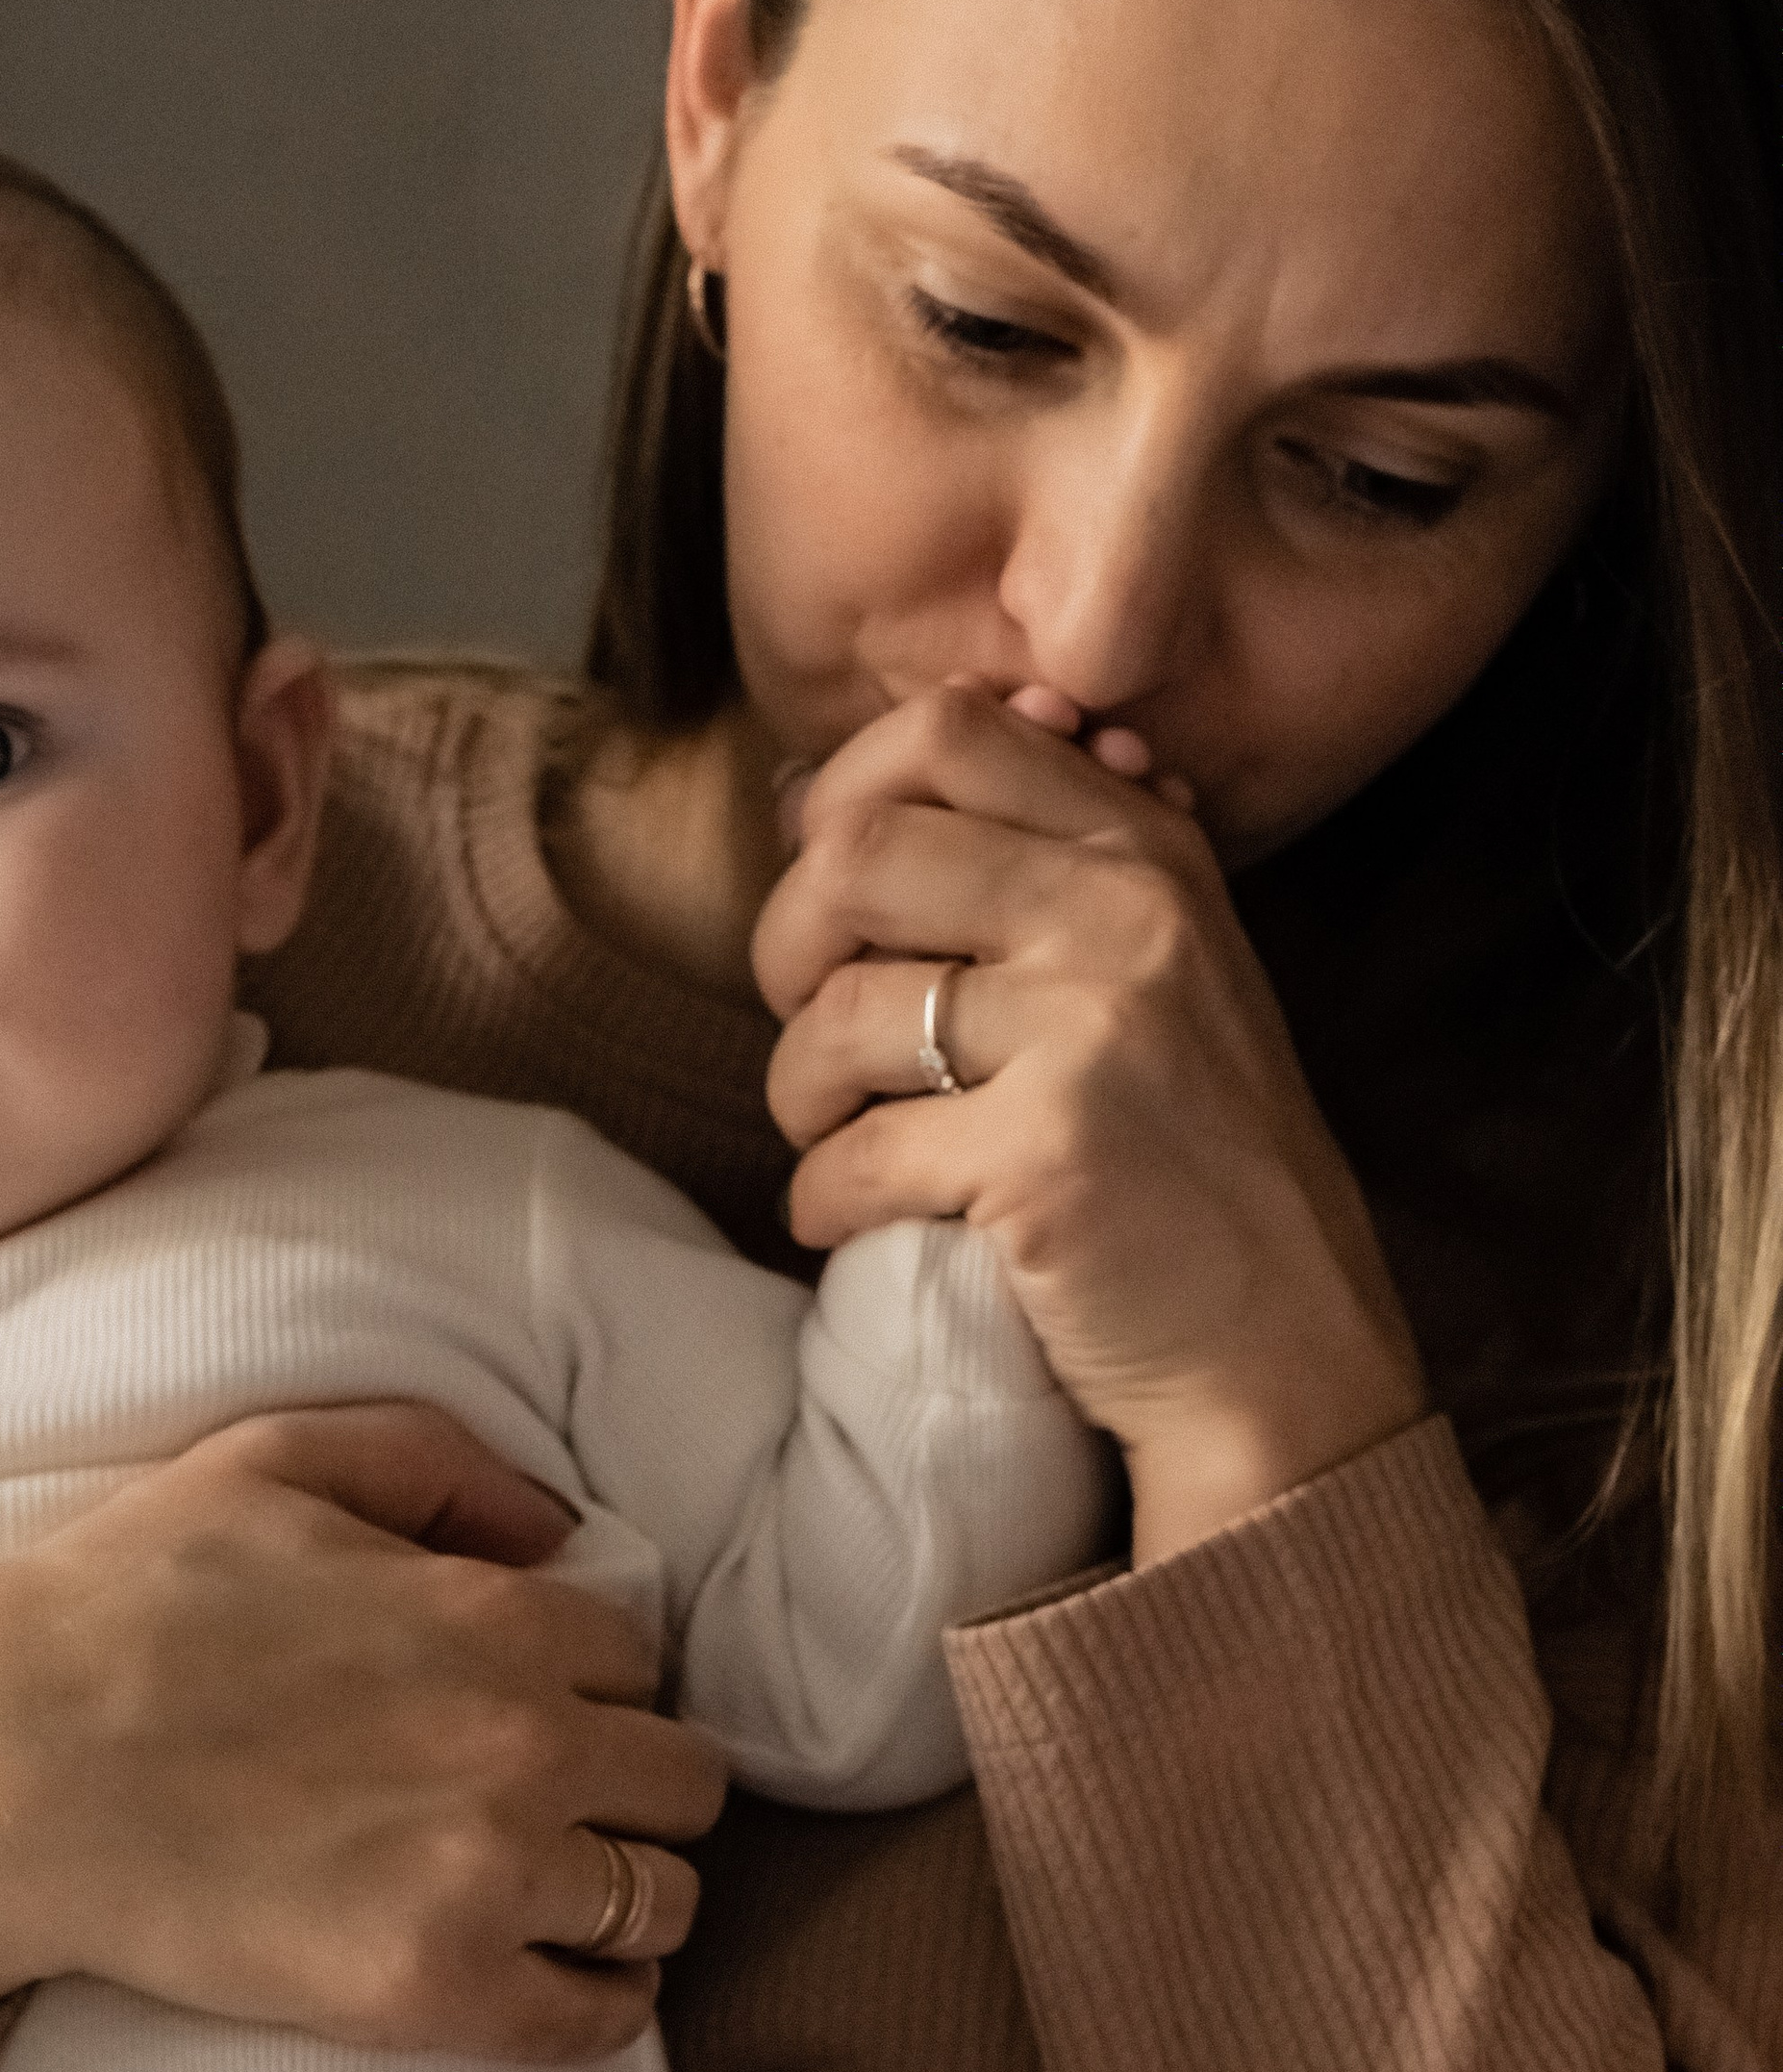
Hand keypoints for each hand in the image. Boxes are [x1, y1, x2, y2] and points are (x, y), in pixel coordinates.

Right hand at [0, 1404, 727, 2071]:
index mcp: (499, 1618)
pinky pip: (600, 2018)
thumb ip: (439, 1466)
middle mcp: (523, 1745)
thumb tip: (560, 1530)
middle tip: (553, 1810)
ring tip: (558, 1901)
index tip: (532, 1715)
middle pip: (684, 1785)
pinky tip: (555, 1981)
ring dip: (627, 1897)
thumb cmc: (120, 1604)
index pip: (637, 1662)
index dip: (587, 1689)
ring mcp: (487, 1875)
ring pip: (667, 1903)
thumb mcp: (276, 1460)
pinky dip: (600, 2003)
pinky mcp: (432, 1989)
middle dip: (630, 1792)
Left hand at [758, 685, 1426, 1564]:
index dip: (843, 799)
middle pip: (859, 852)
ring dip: (798, 1093)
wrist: (1282, 1340)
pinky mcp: (1045, 1157)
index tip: (837, 904)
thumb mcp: (1154, 974)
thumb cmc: (1185, 1162)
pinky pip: (854, 1153)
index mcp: (1145, 855)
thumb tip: (807, 802)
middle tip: (814, 1034)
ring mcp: (1090, 1033)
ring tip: (834, 1137)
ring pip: (839, 1012)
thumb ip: (1027, 875)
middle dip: (788, 948)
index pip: (947, 731)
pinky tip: (855, 1219)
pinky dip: (823, 1199)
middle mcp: (1125, 918)